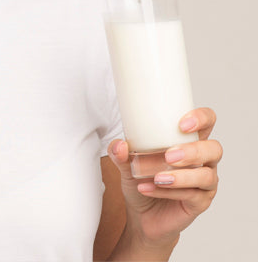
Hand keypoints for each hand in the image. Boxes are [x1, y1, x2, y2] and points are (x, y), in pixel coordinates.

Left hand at [108, 107, 221, 250]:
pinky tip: (148, 188)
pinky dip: (169, 191)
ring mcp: (204, 182)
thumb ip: (120, 153)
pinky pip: (192, 196)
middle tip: (169, 155)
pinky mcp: (200, 202)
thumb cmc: (141, 179)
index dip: (201, 118)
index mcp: (188, 140)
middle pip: (214, 149)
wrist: (142, 214)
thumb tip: (120, 145)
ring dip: (182, 176)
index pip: (207, 121)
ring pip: (206, 175)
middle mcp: (202, 159)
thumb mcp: (126, 163)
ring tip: (158, 177)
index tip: (182, 123)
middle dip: (192, 151)